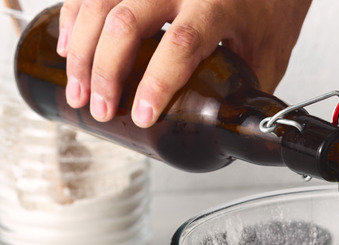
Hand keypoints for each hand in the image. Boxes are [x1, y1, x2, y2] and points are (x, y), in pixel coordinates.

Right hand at [56, 0, 310, 126]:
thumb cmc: (270, 12)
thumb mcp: (269, 57)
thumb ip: (245, 93)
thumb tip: (225, 137)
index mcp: (218, 7)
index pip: (181, 44)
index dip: (156, 82)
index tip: (141, 115)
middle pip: (127, 22)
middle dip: (104, 71)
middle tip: (99, 109)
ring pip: (101, 2)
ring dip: (81, 48)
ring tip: (78, 90)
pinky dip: (74, 17)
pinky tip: (68, 48)